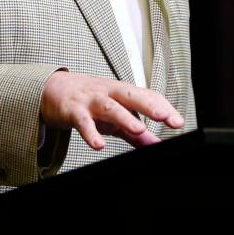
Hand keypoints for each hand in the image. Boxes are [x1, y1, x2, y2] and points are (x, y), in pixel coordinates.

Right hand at [40, 70, 184, 150]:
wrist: (55, 89)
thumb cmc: (91, 101)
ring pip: (110, 107)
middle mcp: (110, 93)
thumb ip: (135, 132)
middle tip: (165, 117)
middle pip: (132, 96)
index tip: (178, 122)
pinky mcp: (74, 111)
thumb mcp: (116, 114)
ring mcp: (92, 101)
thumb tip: (156, 144)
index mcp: (123, 92)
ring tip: (138, 130)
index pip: (148, 96)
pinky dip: (90, 133)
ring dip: (124, 118)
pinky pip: (83, 122)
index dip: (164, 108)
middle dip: (149, 105)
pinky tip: (99, 145)